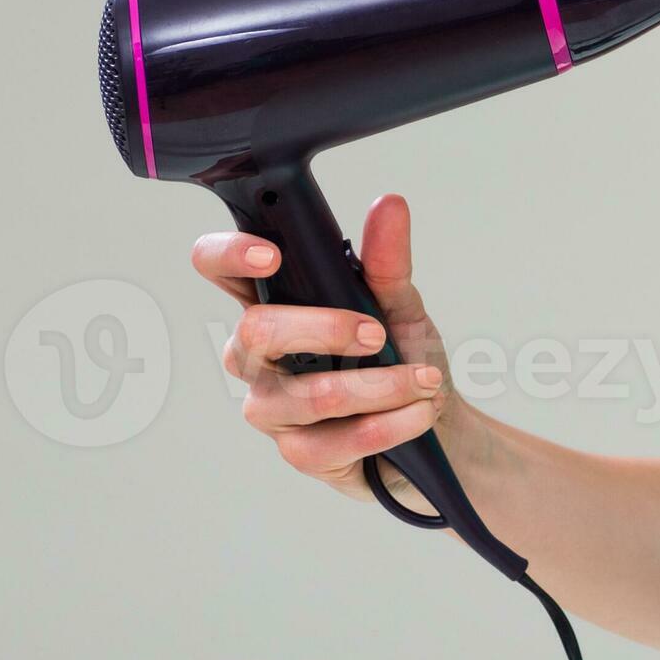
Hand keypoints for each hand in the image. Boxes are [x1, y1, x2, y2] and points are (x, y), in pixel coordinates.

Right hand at [195, 192, 460, 501]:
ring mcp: (273, 408)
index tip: (273, 255)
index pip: (220, 269)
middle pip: (256, 331)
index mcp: (274, 305)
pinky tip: (418, 413)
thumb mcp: (402, 306)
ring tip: (423, 381)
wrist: (439, 430)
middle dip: (323, 328)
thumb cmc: (403, 359)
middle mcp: (259, 357)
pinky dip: (388, 424)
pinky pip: (334, 442)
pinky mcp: (299, 453)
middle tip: (378, 334)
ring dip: (378, 386)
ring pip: (306, 394)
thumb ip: (388, 261)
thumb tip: (390, 205)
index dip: (229, 256)